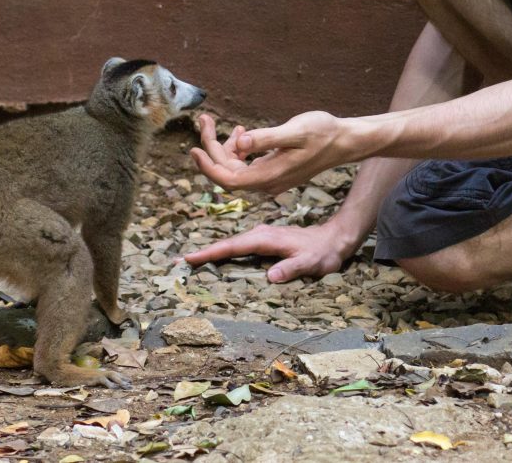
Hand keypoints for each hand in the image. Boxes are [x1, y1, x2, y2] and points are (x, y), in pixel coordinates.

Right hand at [184, 221, 359, 282]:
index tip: (189, 259)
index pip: (232, 247)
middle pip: (225, 244)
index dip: (210, 253)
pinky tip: (216, 260)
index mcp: (265, 238)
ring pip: (231, 245)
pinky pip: (239, 247)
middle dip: (202, 253)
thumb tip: (271, 277)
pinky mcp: (264, 240)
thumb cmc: (323, 253)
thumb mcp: (311, 263)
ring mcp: (261, 236)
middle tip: (177, 263)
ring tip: (189, 262)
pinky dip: (224, 252)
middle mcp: (260, 234)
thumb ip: (292, 268)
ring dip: (211, 253)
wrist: (334, 239)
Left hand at [189, 111, 352, 196]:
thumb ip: (266, 138)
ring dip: (223, 147)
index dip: (208, 166)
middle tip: (204, 119)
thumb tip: (239, 144)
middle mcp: (268, 183)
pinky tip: (242, 133)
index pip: (228, 179)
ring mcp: (271, 179)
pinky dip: (238, 149)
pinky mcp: (274, 172)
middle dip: (211, 147)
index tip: (193, 148)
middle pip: (227, 172)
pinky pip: (246, 165)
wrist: (345, 142)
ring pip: (235, 169)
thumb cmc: (324, 132)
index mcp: (270, 175)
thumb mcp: (295, 131)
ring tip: (221, 123)